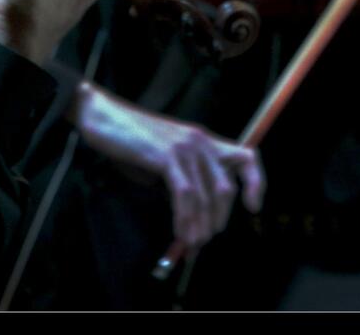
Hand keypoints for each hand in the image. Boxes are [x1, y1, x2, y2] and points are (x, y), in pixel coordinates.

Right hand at [72, 83, 263, 250]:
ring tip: (193, 245)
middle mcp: (200, 142)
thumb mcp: (164, 159)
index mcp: (203, 141)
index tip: (253, 208)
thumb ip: (181, 180)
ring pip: (206, 195)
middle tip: (204, 241)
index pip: (246, 158)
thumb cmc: (129, 139)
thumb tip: (191, 219)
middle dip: (217, 220)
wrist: (103, 115)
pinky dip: (185, 218)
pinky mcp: (167, 156)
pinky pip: (185, 194)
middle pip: (225, 188)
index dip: (256, 184)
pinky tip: (180, 232)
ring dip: (201, 226)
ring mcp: (185, 147)